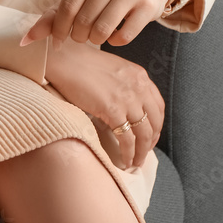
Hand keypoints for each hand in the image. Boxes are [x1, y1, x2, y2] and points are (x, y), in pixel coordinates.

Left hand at [20, 0, 169, 49]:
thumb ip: (53, 15)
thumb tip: (24, 40)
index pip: (67, 7)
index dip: (59, 29)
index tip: (58, 40)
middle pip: (83, 20)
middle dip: (78, 36)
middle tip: (80, 37)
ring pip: (102, 30)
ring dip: (95, 40)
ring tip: (95, 36)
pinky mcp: (146, 6)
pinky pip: (123, 37)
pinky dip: (115, 42)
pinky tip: (114, 35)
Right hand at [43, 36, 163, 169]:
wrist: (64, 60)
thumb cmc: (81, 64)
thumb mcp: (113, 70)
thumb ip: (125, 85)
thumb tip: (126, 108)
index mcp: (139, 75)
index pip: (158, 106)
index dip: (157, 124)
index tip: (151, 135)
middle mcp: (138, 86)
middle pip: (154, 122)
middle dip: (151, 141)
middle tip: (144, 152)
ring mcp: (127, 98)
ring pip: (144, 133)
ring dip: (142, 152)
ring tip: (136, 162)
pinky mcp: (113, 110)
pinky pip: (127, 139)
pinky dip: (128, 153)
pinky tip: (125, 160)